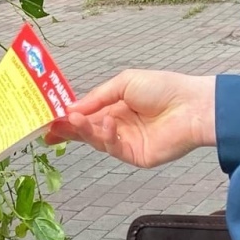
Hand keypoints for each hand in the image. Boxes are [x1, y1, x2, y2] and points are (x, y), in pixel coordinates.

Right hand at [46, 70, 216, 167]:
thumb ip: (97, 96)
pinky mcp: (134, 156)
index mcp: (115, 107)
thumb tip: (71, 107)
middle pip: (86, 131)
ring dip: (83, 131)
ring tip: (73, 121)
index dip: (67, 117)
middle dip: (67, 129)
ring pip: (96, 140)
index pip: (86, 114)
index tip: (48, 119)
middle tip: (49, 128)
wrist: (191, 106)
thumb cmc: (163, 88)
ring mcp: (126, 142)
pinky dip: (105, 136)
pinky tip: (107, 124)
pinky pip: (112, 148)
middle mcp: (118, 125)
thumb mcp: (124, 83)